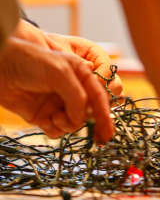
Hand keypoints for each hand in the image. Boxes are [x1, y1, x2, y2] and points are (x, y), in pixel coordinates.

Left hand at [0, 24, 113, 140]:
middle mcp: (72, 90)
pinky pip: (57, 131)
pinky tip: (46, 122)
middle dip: (89, 121)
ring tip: (55, 117)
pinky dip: (55, 130)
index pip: (100, 96)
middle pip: (90, 113)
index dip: (106, 114)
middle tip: (99, 138)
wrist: (2, 67)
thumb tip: (82, 119)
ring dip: (68, 125)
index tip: (108, 131)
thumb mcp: (60, 72)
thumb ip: (76, 96)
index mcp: (82, 74)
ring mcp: (58, 104)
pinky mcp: (44, 116)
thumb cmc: (32, 62)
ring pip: (74, 124)